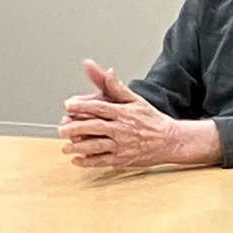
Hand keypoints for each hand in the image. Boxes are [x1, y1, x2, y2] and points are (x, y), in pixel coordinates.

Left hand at [58, 67, 220, 168]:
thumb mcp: (135, 99)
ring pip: (97, 146)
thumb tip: (107, 70)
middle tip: (62, 128)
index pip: (99, 107)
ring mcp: (122, 145)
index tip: (68, 105)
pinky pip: (103, 161)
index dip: (82, 106)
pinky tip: (78, 160)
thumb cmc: (151, 120)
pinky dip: (89, 162)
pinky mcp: (123, 159)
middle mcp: (121, 129)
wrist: (170, 140)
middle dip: (76, 128)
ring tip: (66, 147)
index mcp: (123, 113)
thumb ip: (116, 86)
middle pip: (95, 127)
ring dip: (79, 147)